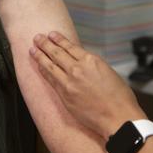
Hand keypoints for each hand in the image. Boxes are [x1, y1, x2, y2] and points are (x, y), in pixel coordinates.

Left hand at [29, 31, 145, 139]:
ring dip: (40, 55)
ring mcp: (69, 82)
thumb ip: (93, 66)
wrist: (118, 118)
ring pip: (50, 65)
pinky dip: (43, 71)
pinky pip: (50, 79)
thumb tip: (83, 63)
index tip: (52, 35)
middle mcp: (78, 68)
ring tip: (33, 49)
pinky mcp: (64, 95)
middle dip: (45, 43)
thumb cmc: (120, 98)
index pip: (70, 46)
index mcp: (92, 60)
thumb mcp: (109, 73)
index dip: (59, 40)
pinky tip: (39, 66)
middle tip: (37, 37)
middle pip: (57, 53)